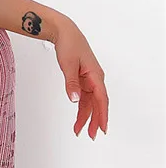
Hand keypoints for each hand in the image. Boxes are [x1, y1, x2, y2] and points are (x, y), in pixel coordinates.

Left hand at [53, 19, 108, 139]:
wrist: (65, 32)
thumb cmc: (69, 45)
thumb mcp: (68, 64)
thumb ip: (71, 83)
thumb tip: (74, 100)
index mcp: (95, 75)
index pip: (101, 100)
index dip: (102, 115)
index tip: (101, 128)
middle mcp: (95, 78)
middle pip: (97, 103)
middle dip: (94, 120)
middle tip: (89, 135)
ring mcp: (89, 79)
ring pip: (90, 101)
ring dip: (86, 115)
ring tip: (80, 130)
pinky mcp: (83, 78)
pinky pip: (85, 96)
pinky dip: (82, 106)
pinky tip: (79, 115)